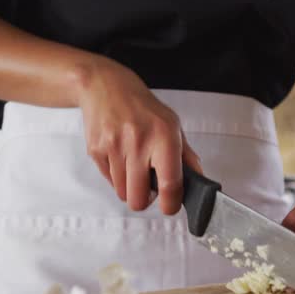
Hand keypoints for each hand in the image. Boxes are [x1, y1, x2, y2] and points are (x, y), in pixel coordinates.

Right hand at [76, 57, 201, 214]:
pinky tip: (120, 157)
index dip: (171, 204)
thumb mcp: (172, 124)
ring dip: (130, 188)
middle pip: (138, 198)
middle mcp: (139, 142)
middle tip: (149, 190)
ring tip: (134, 167)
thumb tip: (198, 181)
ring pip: (122, 193)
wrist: (105, 86)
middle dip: (145, 200)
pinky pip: (109, 181)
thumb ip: (186, 156)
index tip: (171, 207)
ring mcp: (114, 146)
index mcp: (164, 136)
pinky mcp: (96, 150)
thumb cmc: (142, 107)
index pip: (170, 183)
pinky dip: (117, 176)